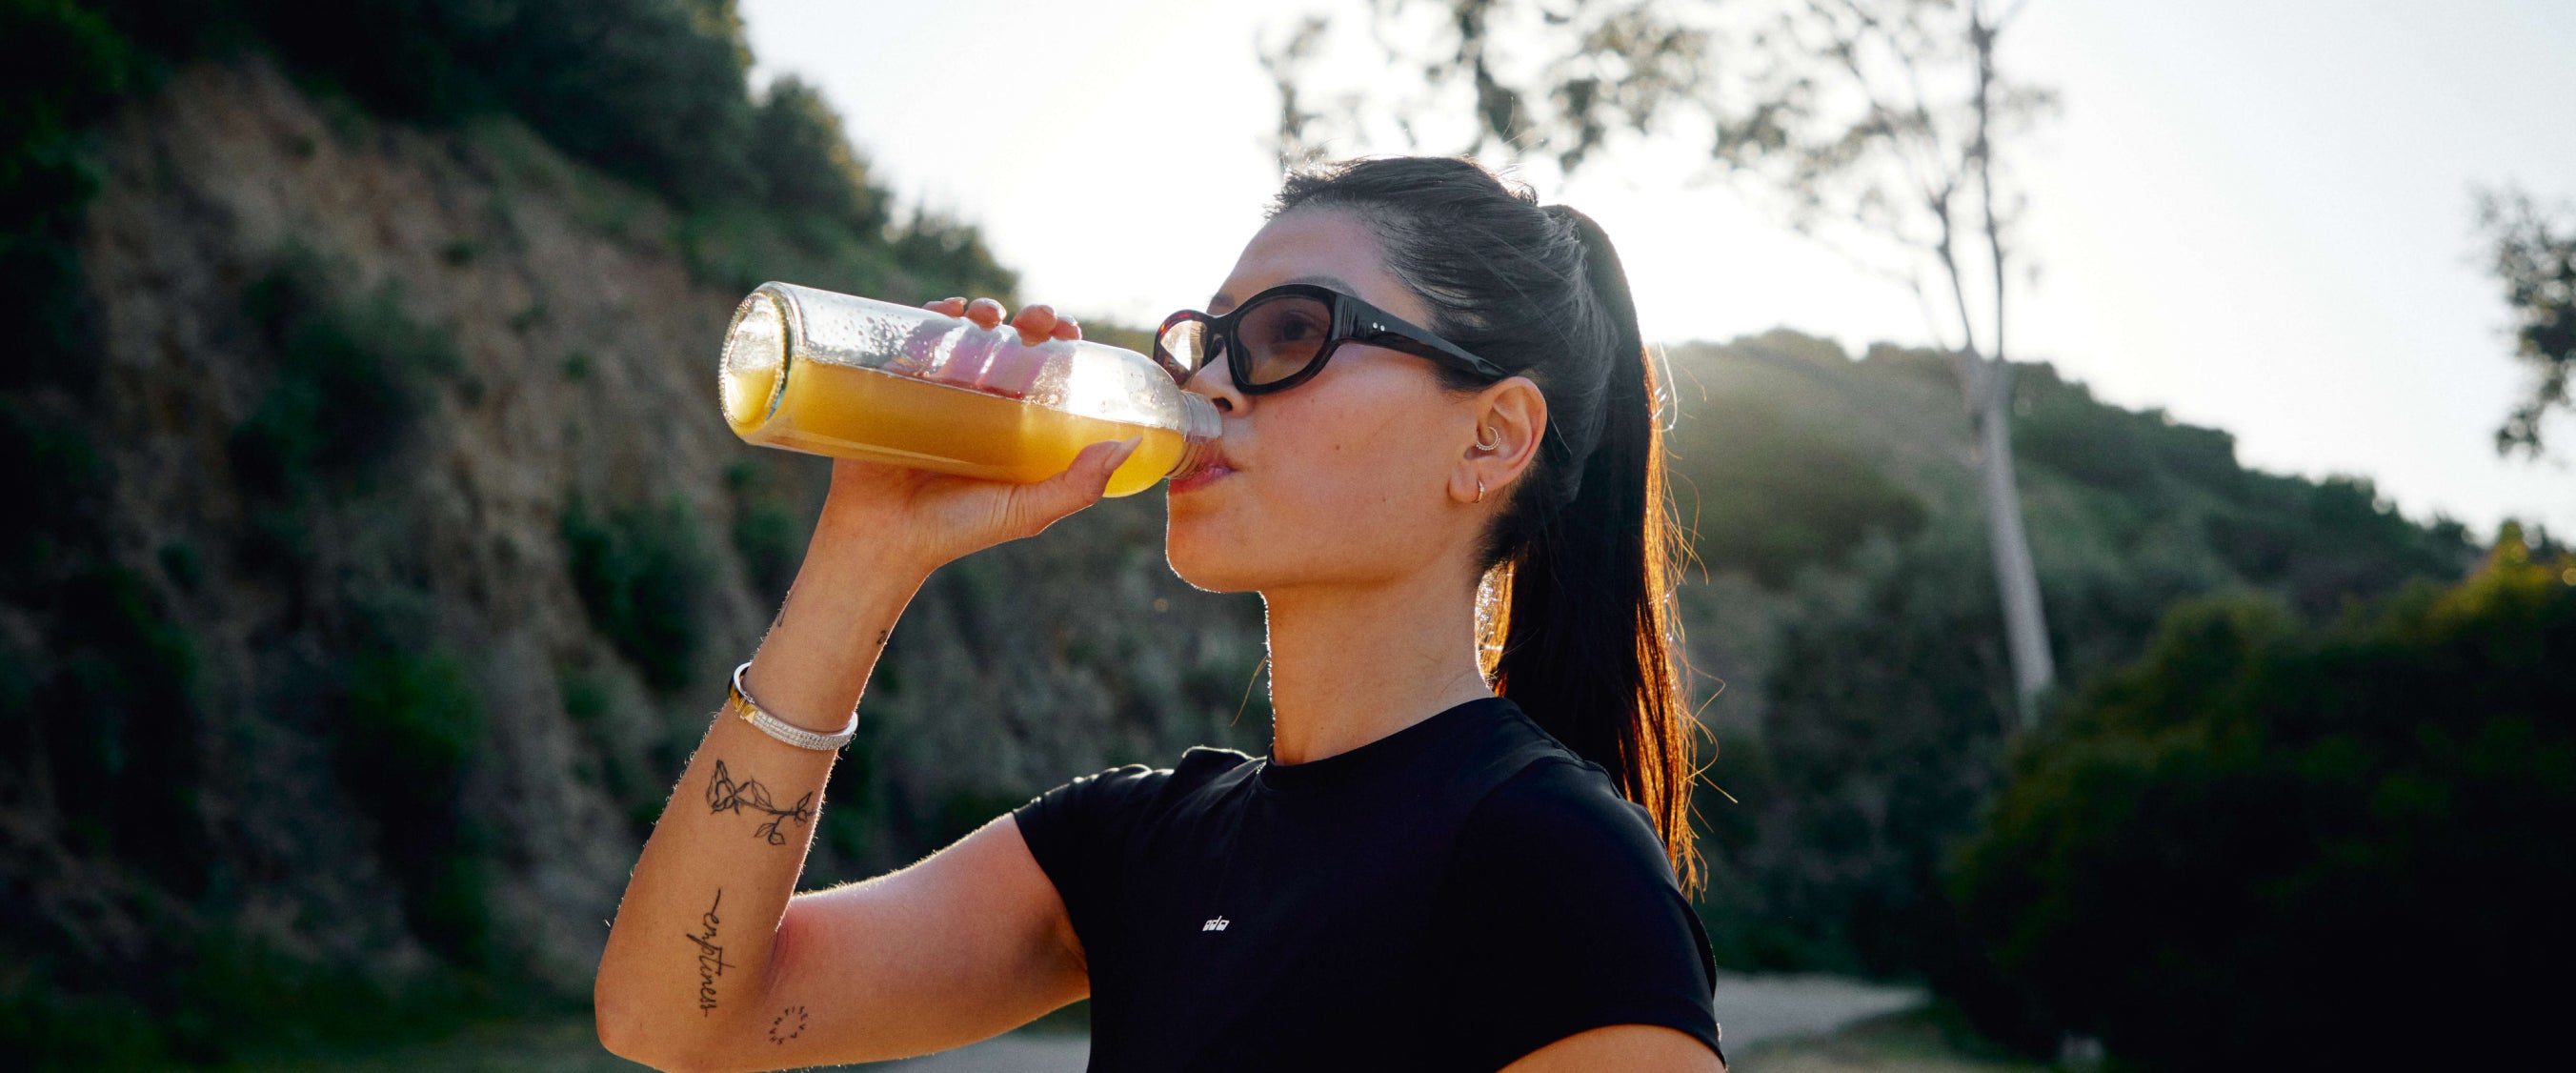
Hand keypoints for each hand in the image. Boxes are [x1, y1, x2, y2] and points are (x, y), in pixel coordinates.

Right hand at [808, 297, 1129, 575]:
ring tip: (990, 316)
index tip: (1071, 332)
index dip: (1060, 342)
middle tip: (1038, 320)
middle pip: (1009, 343)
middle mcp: (977, 400)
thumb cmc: (960, 529)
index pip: (1044, 369)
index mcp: (1013, 421)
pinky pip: (913, 341)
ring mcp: (935, 390)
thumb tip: (1130, 444)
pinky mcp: (893, 385)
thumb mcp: (1029, 510)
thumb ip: (1079, 486)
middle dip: (1029, 320)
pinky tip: (948, 312)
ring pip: (965, 334)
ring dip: (983, 311)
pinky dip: (931, 316)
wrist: (886, 540)